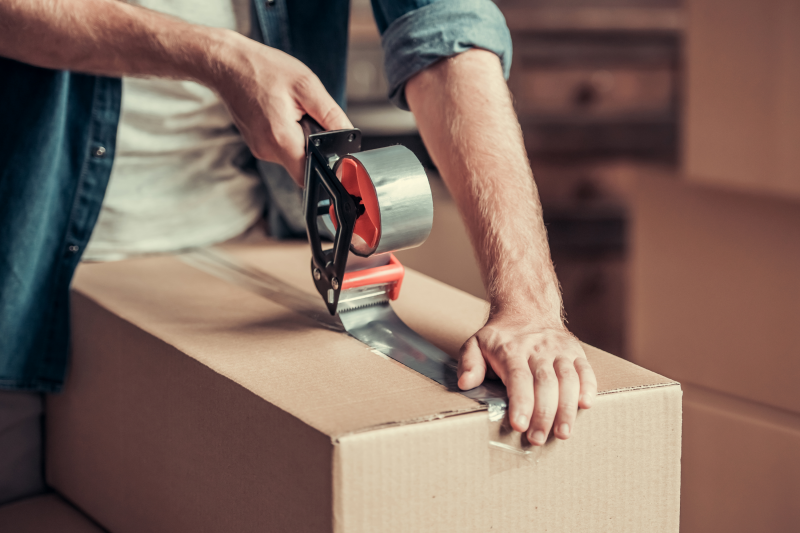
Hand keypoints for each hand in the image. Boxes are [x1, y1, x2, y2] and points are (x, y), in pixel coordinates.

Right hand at [206, 31, 351, 184]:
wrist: (226, 64)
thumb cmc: (261, 69)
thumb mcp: (306, 86)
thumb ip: (331, 115)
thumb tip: (349, 136)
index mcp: (281, 139)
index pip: (309, 176)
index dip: (325, 169)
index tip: (331, 154)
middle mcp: (267, 150)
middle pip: (302, 165)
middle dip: (313, 146)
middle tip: (308, 118)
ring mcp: (259, 148)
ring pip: (292, 155)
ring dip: (300, 137)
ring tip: (292, 110)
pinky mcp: (257, 143)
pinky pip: (281, 146)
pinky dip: (288, 132)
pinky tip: (282, 112)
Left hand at [457, 314, 596, 444]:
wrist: (527, 309)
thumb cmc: (500, 336)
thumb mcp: (476, 343)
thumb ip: (469, 363)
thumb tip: (466, 383)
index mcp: (511, 350)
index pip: (518, 378)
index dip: (521, 402)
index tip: (519, 425)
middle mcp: (537, 349)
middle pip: (544, 382)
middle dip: (543, 413)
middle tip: (538, 438)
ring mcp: (559, 350)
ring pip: (567, 379)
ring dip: (566, 407)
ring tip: (563, 433)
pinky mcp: (575, 352)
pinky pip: (585, 370)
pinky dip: (589, 387)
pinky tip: (585, 405)